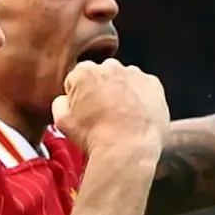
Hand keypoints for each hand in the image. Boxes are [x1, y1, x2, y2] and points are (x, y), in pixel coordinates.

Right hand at [51, 59, 169, 157]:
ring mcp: (134, 73)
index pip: (77, 80)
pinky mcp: (153, 84)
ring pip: (124, 79)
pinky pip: (145, 87)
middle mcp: (110, 66)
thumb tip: (65, 99)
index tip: (84, 112)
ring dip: (122, 92)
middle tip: (103, 115)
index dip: (78, 97)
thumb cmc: (94, 136)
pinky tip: (137, 116)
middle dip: (101, 90)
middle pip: (102, 75)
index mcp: (84, 72)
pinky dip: (142, 98)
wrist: (127, 148)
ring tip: (122, 118)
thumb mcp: (61, 122)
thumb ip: (60, 103)